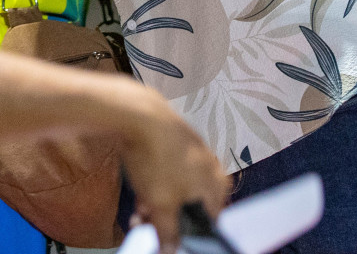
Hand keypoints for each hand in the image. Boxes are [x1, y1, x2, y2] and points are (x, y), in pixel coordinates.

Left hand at [116, 84, 229, 253]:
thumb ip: (168, 233)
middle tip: (146, 223)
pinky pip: (170, 172)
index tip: (166, 238)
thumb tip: (170, 250)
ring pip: (178, 189)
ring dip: (159, 203)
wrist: (139, 115)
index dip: (186, 234)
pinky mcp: (176, 143)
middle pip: (191, 205)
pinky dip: (157, 184)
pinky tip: (140, 189)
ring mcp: (194, 154)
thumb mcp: (161, 206)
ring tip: (139, 210)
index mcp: (217, 185)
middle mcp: (211, 169)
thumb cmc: (158, 160)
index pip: (209, 222)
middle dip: (167, 218)